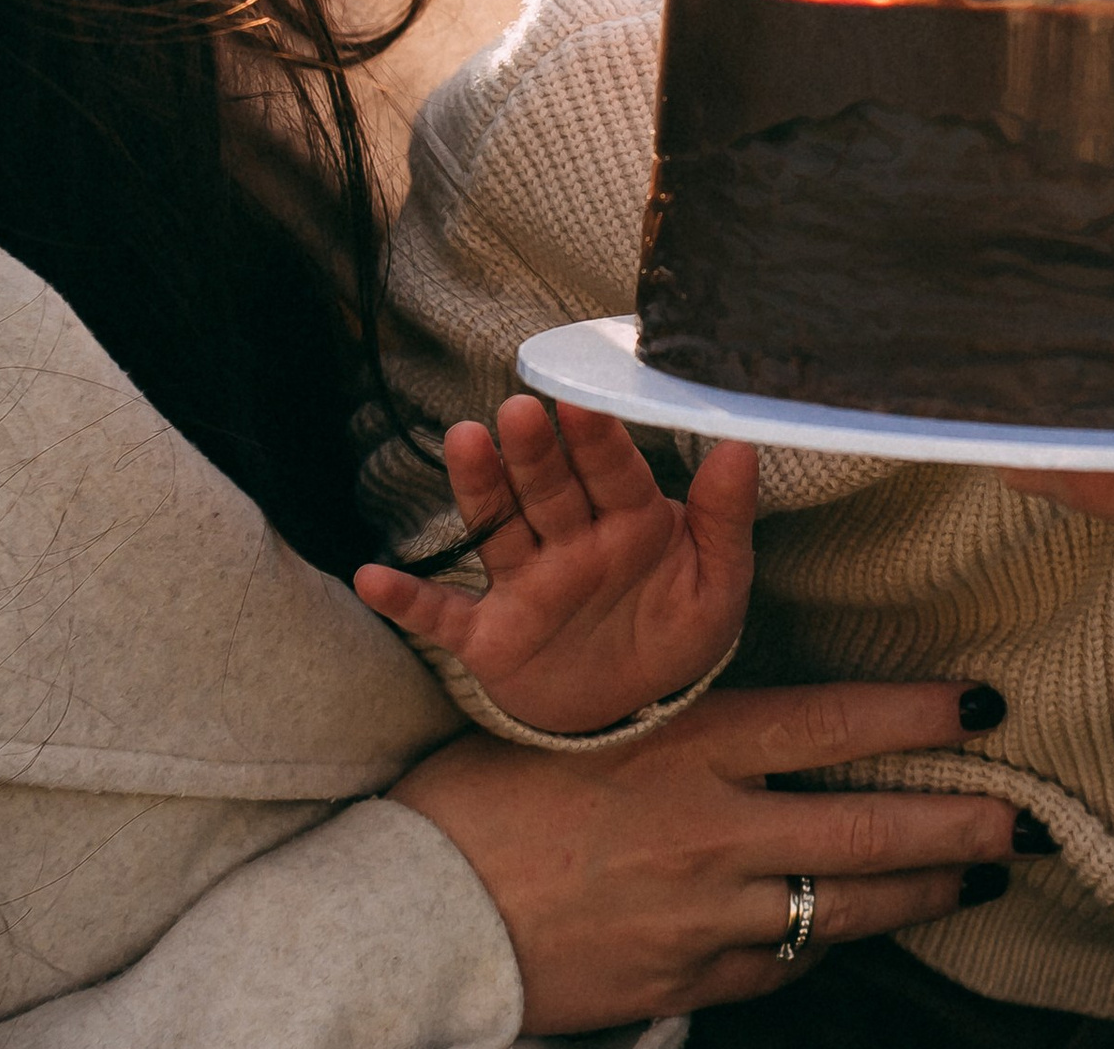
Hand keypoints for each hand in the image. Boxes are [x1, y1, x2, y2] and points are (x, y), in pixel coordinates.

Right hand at [356, 397, 757, 734]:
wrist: (630, 712)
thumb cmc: (674, 632)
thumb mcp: (718, 584)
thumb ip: (725, 519)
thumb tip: (742, 446)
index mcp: (630, 523)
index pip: (613, 474)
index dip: (598, 440)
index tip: (582, 402)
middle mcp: (571, 543)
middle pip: (550, 489)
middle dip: (536, 452)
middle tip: (518, 412)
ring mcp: (527, 585)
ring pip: (499, 528)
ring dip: (480, 489)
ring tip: (465, 442)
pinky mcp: (490, 636)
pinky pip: (443, 616)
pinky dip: (408, 601)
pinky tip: (371, 577)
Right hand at [390, 681, 1022, 1030]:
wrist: (423, 905)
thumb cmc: (496, 786)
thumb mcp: (601, 718)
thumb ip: (693, 720)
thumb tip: (771, 712)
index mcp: (695, 743)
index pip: (839, 723)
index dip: (920, 716)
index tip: (982, 704)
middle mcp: (717, 830)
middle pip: (870, 831)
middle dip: (960, 825)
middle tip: (1025, 818)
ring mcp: (707, 918)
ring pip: (844, 909)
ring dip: (920, 895)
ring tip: (975, 879)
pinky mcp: (686, 983)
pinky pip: (781, 965)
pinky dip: (823, 945)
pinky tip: (852, 930)